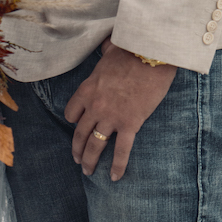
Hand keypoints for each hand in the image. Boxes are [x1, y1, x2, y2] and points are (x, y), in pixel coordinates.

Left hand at [64, 41, 176, 180]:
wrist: (150, 57)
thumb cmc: (130, 51)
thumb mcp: (109, 50)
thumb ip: (103, 51)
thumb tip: (106, 43)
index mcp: (87, 89)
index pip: (71, 112)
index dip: (73, 121)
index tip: (76, 126)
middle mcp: (94, 106)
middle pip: (80, 133)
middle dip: (77, 148)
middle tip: (77, 159)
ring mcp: (111, 117)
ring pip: (95, 145)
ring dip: (90, 160)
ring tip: (88, 171)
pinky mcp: (129, 124)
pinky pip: (120, 150)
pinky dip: (117, 166)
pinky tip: (115, 177)